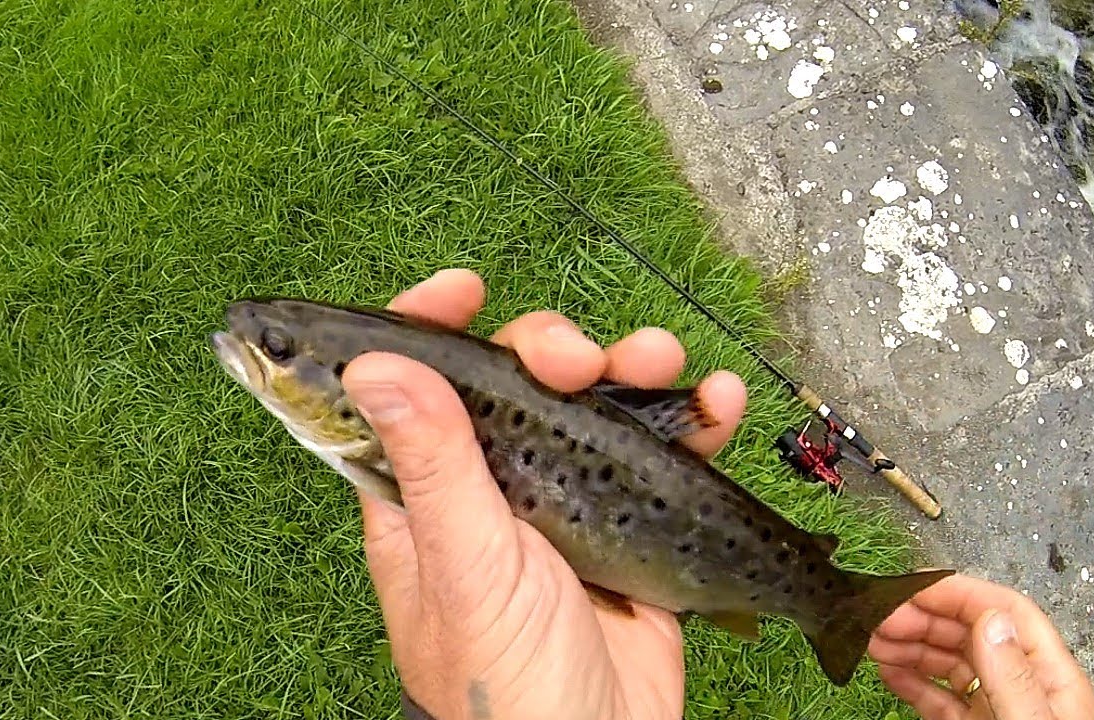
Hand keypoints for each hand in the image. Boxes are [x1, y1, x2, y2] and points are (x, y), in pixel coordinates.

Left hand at [339, 269, 748, 719]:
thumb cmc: (505, 687)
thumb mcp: (464, 566)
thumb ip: (432, 464)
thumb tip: (377, 363)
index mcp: (426, 497)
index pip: (412, 390)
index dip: (428, 328)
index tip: (463, 288)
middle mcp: (494, 490)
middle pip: (519, 382)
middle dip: (555, 349)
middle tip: (582, 359)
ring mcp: (567, 503)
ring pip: (596, 406)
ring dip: (634, 369)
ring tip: (667, 365)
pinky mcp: (631, 523)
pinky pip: (662, 453)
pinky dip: (691, 421)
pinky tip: (716, 404)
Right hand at [869, 575, 1093, 718]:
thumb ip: (1012, 678)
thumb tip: (992, 619)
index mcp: (1053, 679)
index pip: (1006, 612)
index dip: (957, 592)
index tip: (914, 586)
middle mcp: (1024, 687)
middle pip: (970, 632)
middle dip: (922, 618)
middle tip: (880, 616)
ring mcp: (997, 708)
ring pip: (949, 661)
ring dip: (909, 645)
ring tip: (873, 639)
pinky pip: (939, 696)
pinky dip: (910, 680)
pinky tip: (888, 670)